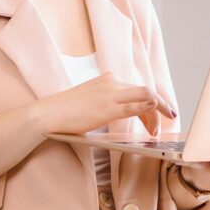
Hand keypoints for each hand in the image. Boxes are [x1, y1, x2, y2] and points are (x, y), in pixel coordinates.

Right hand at [35, 71, 175, 135]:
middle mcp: (111, 82)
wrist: (49, 113)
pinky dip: (148, 109)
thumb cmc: (67, 111)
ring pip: (145, 96)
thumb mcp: (91, 101)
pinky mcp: (108, 107)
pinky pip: (134, 106)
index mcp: (107, 79)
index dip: (152, 102)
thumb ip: (108, 102)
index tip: (159, 114)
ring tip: (156, 130)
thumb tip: (125, 111)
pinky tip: (156, 114)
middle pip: (145, 92)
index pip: (137, 89)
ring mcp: (110, 93)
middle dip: (158, 109)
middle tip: (160, 126)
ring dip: (156, 114)